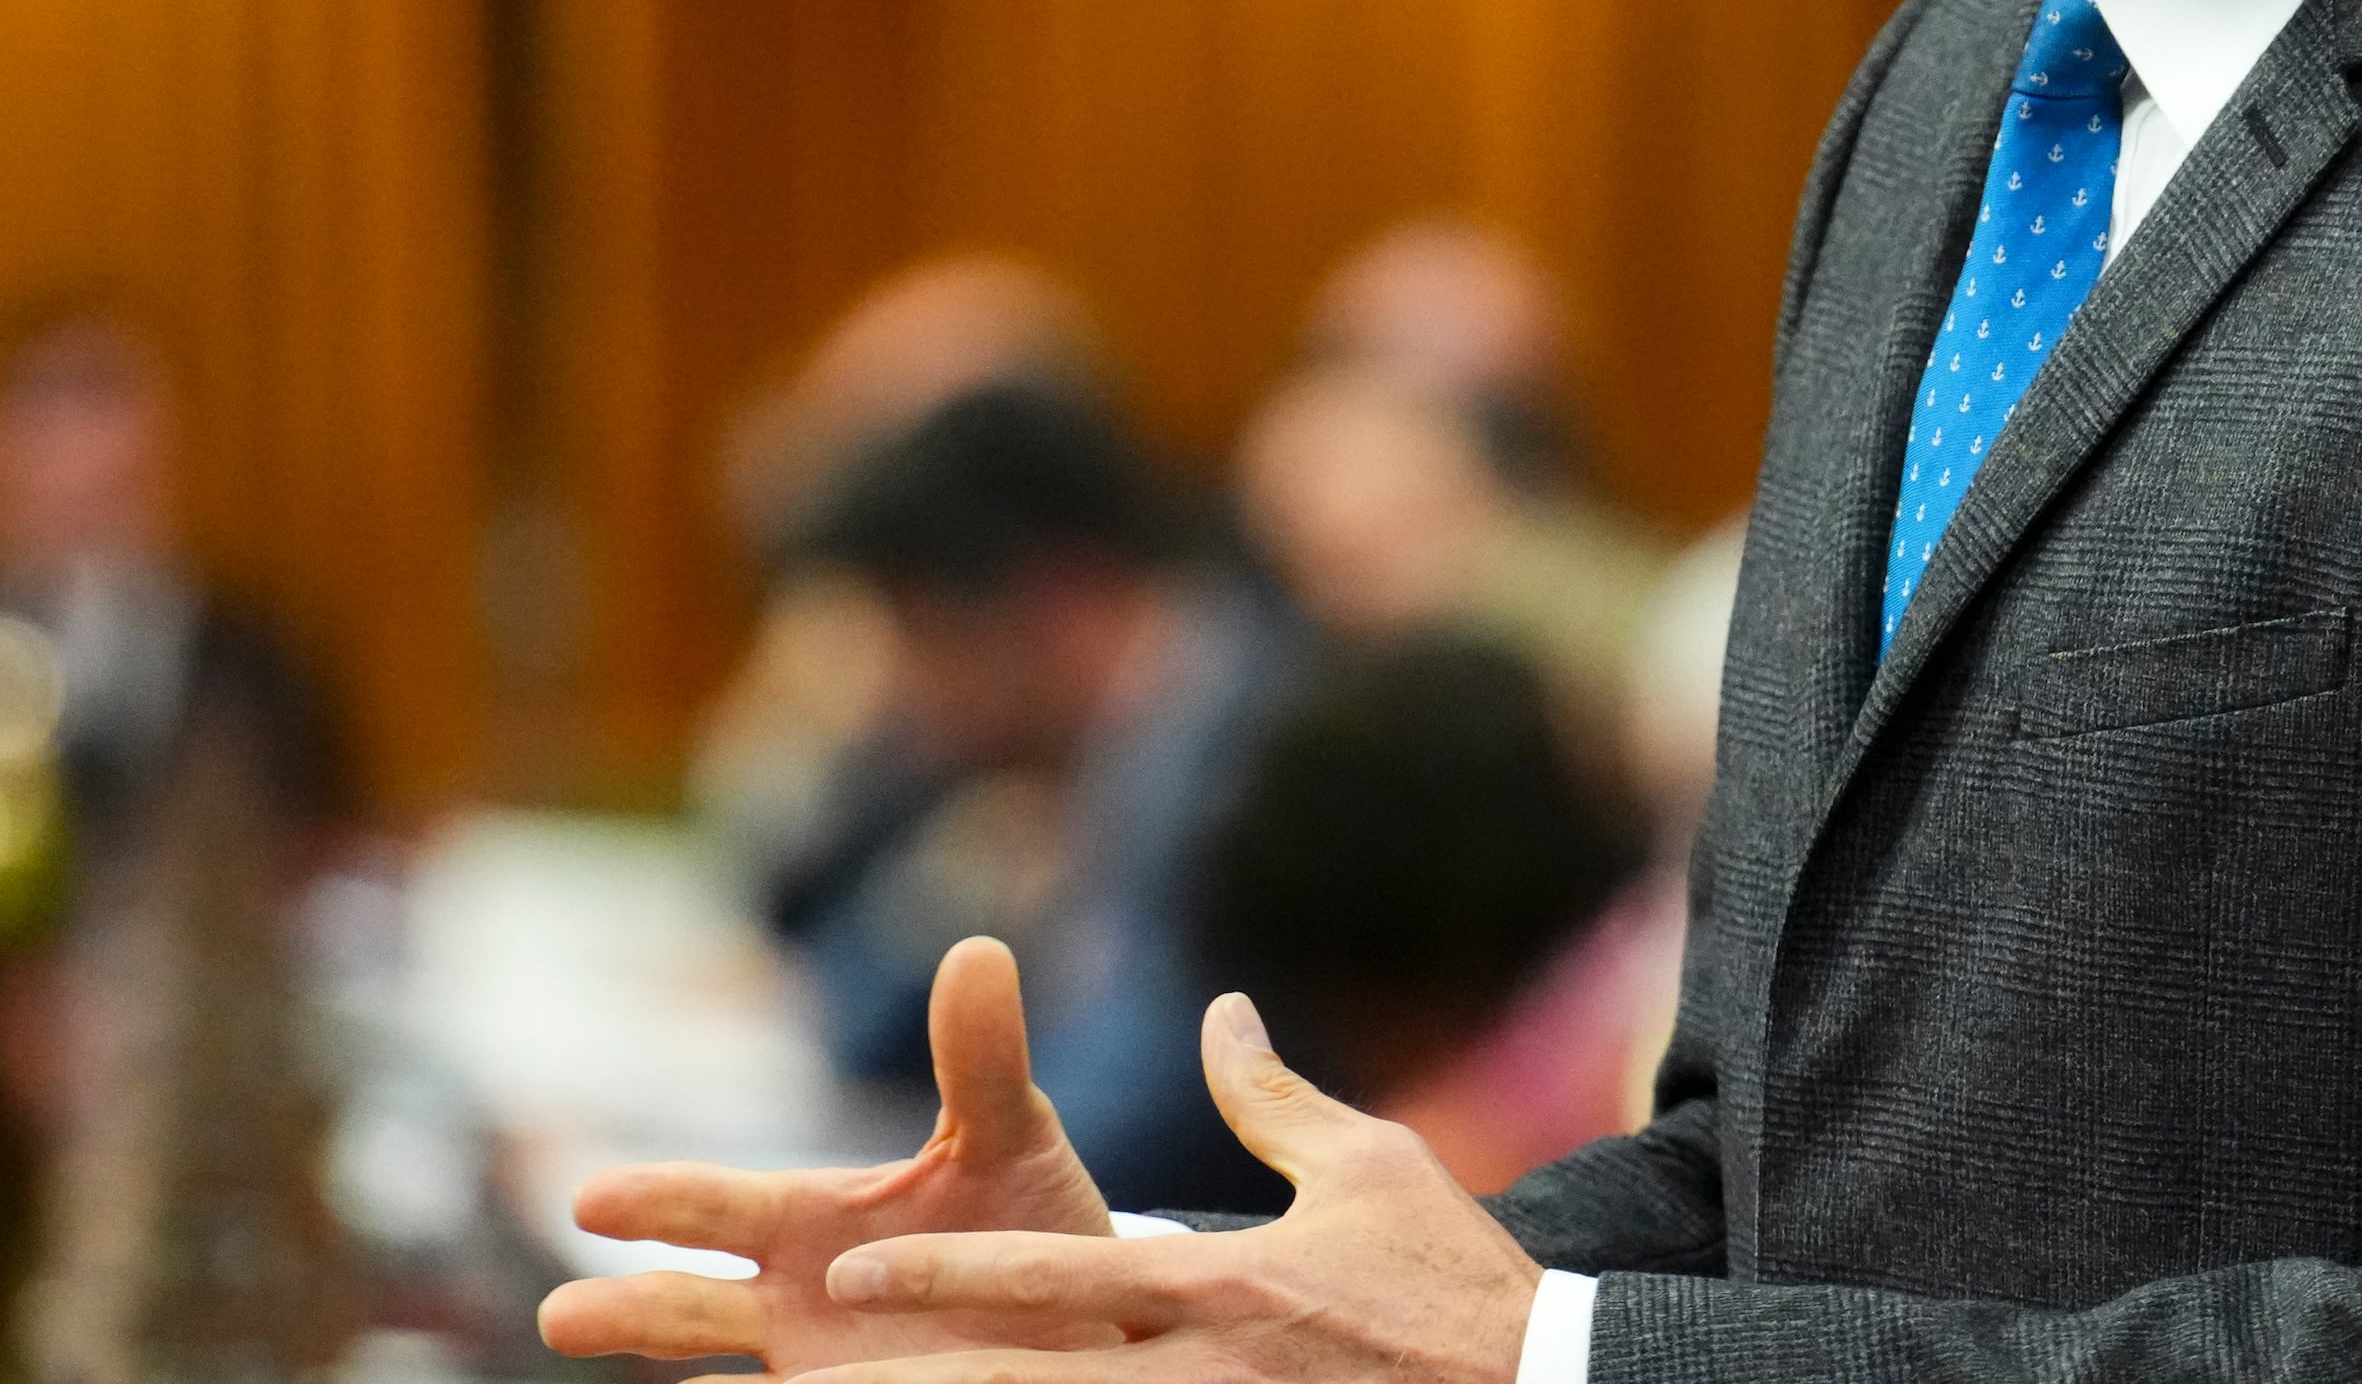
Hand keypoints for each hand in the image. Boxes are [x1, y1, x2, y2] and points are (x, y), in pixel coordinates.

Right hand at [538, 936, 1121, 1370]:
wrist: (1087, 1314)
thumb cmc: (1027, 1218)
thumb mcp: (1011, 1138)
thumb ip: (980, 1061)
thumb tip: (978, 950)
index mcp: (811, 1220)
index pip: (718, 1209)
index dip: (663, 1205)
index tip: (592, 1200)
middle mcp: (793, 1300)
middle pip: (692, 1307)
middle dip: (633, 1311)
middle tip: (561, 1319)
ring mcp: (819, 1368)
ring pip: (729, 1380)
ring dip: (676, 1377)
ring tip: (610, 1362)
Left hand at [803, 991, 1546, 1383]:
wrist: (1544, 1382)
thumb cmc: (1451, 1275)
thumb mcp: (1369, 1166)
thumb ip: (1272, 1098)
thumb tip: (1221, 1014)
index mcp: (1219, 1284)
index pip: (1055, 1278)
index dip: (947, 1279)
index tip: (853, 1273)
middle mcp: (1202, 1369)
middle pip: (1033, 1383)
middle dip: (921, 1382)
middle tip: (817, 1379)